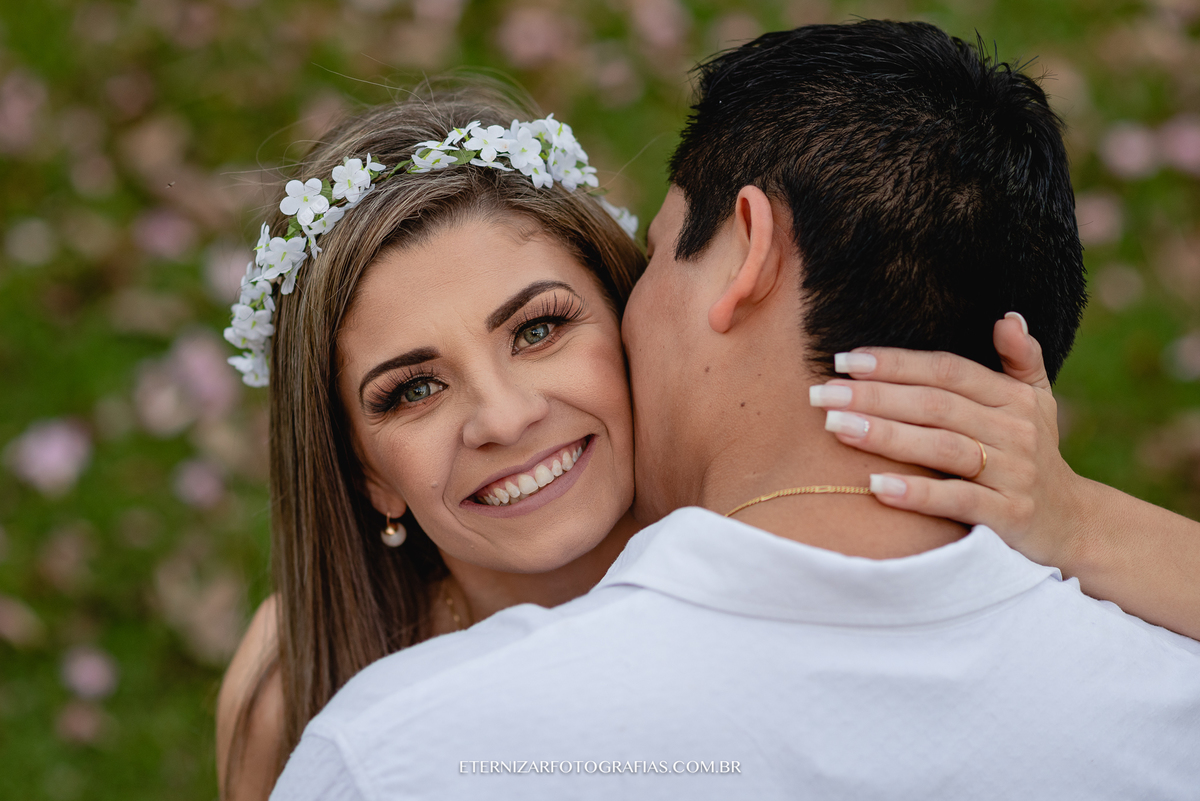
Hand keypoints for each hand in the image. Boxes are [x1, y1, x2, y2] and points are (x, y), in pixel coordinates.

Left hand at [809, 313, 1080, 565]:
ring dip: (885, 436)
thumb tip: (1007, 317)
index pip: (947, 371)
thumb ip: (1021, 359)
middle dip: (875, 397)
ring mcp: (1014, 474)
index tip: (845, 360)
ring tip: (835, 427)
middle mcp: (1016, 431)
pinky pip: (959, 500)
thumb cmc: (1033, 456)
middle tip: (822, 393)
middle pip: (936, 406)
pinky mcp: (1010, 516)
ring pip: (942, 447)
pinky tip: (876, 486)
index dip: (897, 363)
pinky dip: (918, 493)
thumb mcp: (1036, 404)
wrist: (1072, 526)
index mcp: (1014, 398)